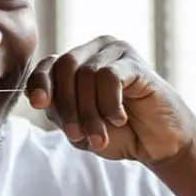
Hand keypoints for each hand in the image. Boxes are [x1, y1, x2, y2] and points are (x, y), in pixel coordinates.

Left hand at [26, 36, 195, 163]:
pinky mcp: (135, 62)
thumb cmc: (119, 134)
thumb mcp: (80, 127)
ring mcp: (116, 52)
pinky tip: (119, 119)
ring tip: (100, 136)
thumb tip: (38, 97)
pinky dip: (109, 104)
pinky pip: (109, 78)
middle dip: (68, 106)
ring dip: (90, 113)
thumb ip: (59, 110)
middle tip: (76, 135)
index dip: (40, 83)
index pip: (48, 65)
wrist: (157, 144)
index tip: (39, 104)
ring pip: (87, 76)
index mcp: (77, 63)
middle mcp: (95, 51)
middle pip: (65, 69)